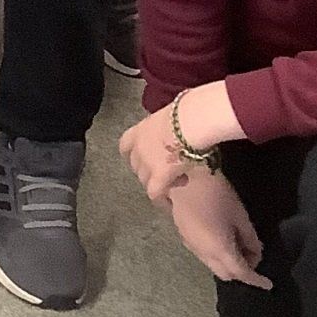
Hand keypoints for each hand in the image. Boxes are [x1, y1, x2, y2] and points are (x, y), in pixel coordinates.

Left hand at [119, 83, 241, 200]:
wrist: (191, 121)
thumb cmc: (188, 112)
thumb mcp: (172, 116)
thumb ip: (169, 124)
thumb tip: (180, 123)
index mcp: (140, 130)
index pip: (125, 145)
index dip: (132, 154)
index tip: (141, 159)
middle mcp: (138, 148)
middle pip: (137, 166)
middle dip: (151, 170)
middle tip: (171, 170)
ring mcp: (146, 163)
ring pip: (145, 181)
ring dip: (161, 183)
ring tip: (181, 180)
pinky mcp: (158, 176)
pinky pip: (155, 194)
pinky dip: (161, 200)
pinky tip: (169, 204)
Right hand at [167, 168, 270, 288]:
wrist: (184, 177)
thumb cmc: (218, 194)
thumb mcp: (241, 216)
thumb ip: (250, 239)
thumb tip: (256, 253)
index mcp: (220, 250)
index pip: (241, 273)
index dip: (256, 280)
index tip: (268, 284)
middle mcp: (204, 254)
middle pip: (225, 274)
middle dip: (241, 272)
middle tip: (253, 257)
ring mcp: (192, 247)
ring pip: (213, 266)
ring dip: (228, 264)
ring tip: (239, 246)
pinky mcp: (185, 238)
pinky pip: (204, 256)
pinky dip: (217, 256)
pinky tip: (222, 239)